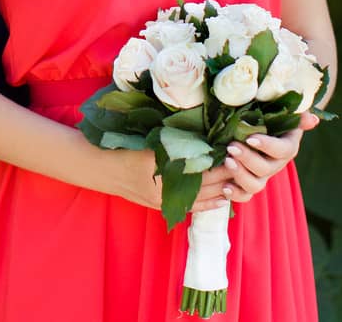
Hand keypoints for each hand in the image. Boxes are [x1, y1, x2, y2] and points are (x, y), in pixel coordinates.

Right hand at [104, 149, 234, 213]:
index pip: (201, 167)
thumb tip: (204, 135)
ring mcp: (161, 200)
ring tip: (239, 179)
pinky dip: (208, 203)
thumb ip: (174, 140)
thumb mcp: (148, 139)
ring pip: (201, 198)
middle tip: (244, 162)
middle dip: (226, 174)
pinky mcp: (159, 204)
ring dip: (221, 189)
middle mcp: (164, 188)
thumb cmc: (120, 146)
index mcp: (162, 169)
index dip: (220, 159)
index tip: (235, 148)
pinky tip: (222, 198)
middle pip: (205, 184)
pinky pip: (190, 207)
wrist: (96, 166)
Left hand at [219, 120, 311, 203]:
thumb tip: (313, 119)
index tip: (251, 138)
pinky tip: (224, 187)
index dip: (268, 146)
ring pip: (255, 185)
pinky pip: (244, 195)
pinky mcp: (248, 185)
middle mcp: (276, 164)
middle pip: (266, 169)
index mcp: (287, 146)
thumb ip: (294, 113)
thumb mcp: (279, 110)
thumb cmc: (267, 115)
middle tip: (232, 147)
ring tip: (227, 161)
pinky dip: (235, 194)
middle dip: (248, 158)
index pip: (283, 150)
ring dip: (241, 175)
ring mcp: (262, 176)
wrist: (253, 127)